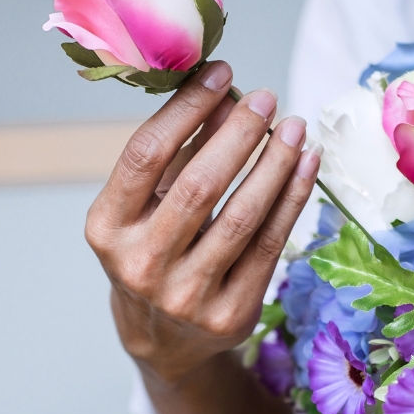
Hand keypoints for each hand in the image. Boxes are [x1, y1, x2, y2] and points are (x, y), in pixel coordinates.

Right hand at [86, 59, 319, 387]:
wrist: (164, 340)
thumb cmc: (154, 254)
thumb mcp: (148, 205)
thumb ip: (179, 152)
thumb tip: (224, 93)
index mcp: (107, 229)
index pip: (146, 155)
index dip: (186, 108)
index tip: (221, 73)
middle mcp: (141, 265)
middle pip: (199, 186)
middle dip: (239, 135)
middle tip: (267, 99)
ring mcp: (186, 295)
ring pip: (242, 216)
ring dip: (275, 164)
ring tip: (295, 127)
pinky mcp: (228, 313)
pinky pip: (268, 246)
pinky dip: (292, 200)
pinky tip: (306, 166)